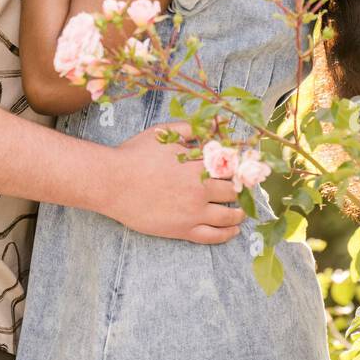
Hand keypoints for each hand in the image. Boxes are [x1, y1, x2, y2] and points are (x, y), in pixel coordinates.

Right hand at [104, 121, 244, 244]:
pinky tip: (233, 231)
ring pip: (228, 216)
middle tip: (246, 190)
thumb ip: (192, 129)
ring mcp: (192, 212)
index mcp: (198, 165)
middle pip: (234, 191)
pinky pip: (212, 236)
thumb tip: (216, 123)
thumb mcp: (164, 134)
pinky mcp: (182, 229)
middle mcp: (200, 189)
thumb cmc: (135, 155)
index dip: (241, 167)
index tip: (246, 168)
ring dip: (239, 213)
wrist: (113, 182)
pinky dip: (226, 234)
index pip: (232, 167)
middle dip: (242, 190)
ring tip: (242, 212)